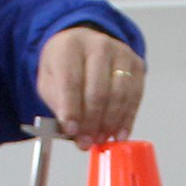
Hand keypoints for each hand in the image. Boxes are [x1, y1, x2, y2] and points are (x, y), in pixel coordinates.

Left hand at [38, 26, 144, 144]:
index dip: (72, 110)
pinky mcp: (136, 64)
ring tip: (100, 138)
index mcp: (70, 46)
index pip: (71, 81)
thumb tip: (74, 132)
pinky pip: (134, 96)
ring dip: (110, 122)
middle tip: (86, 141)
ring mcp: (120, 53)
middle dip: (92, 121)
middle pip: (98, 90)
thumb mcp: (49, 81)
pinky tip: (118, 133)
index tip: (71, 131)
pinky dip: (127, 119)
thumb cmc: (65, 65)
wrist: (83, 44)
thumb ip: (58, 105)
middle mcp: (97, 45)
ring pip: (119, 95)